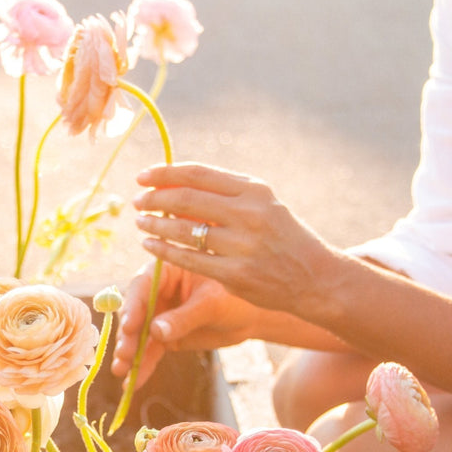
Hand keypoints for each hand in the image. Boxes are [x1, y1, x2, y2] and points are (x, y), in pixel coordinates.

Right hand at [111, 260, 257, 384]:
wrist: (249, 318)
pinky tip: (132, 383)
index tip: (129, 327)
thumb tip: (155, 332)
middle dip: (128, 336)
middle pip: (134, 313)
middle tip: (124, 355)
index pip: (141, 285)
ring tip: (122, 372)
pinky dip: (142, 367)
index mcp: (166, 272)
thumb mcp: (212, 305)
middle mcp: (156, 292)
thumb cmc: (235, 299)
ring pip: (138, 336)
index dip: (132, 306)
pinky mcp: (164, 337)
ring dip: (129, 354)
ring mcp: (158, 316)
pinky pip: (150, 352)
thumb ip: (184, 318)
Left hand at [131, 162, 338, 316]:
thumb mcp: (262, 204)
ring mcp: (243, 246)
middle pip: (186, 199)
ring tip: (140, 222)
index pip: (198, 174)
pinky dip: (163, 251)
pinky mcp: (236, 274)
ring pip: (184, 231)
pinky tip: (150, 246)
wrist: (315, 277)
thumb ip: (225, 193)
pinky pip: (188, 260)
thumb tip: (174, 181)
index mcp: (254, 190)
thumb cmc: (281, 237)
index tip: (143, 176)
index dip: (165, 173)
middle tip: (137, 201)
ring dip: (154, 225)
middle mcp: (249, 214)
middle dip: (154, 198)